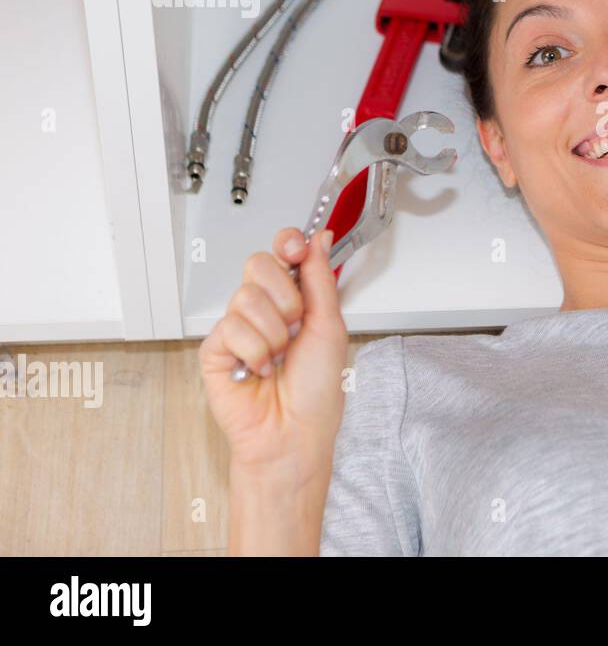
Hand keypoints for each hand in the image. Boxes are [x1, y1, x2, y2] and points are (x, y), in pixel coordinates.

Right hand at [199, 227, 349, 479]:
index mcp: (292, 299)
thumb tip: (319, 238)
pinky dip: (255, 352)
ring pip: (246, 297)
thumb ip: (320, 278)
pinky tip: (259, 370)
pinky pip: (231, 328)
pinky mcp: (215, 350)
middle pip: (258, 264)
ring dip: (274, 332)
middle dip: (285, 296)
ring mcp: (237, 328)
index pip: (280, 253)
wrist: (295, 431)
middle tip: (295, 325)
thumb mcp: (330, 325)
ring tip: (279, 357)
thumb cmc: (316, 388)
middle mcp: (263, 310)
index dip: (286, 244)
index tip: (296, 250)